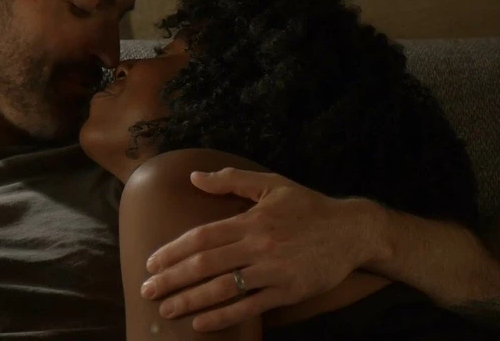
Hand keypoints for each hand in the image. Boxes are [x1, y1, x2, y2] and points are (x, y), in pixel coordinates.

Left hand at [141, 168, 382, 331]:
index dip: (173, 251)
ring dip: (191, 300)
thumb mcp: (272, 185)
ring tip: (166, 309)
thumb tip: (194, 177)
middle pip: (206, 264)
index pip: (202, 237)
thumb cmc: (308, 206)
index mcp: (252, 219)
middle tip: (147, 291)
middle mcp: (259, 245)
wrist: (352, 231)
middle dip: (172, 279)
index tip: (150, 263)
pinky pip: (249, 307)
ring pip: (224, 288)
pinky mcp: (288, 291)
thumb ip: (231, 180)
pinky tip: (201, 323)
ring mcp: (274, 271)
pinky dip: (223, 317)